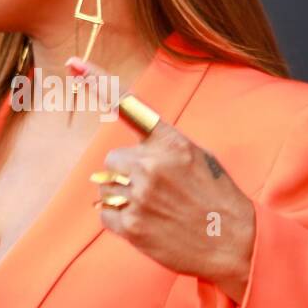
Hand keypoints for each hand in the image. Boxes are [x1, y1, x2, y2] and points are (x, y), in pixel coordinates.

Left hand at [66, 57, 255, 303]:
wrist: (234, 244)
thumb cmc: (216, 198)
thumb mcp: (199, 158)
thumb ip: (164, 148)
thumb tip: (125, 157)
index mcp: (172, 142)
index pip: (128, 105)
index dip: (97, 81)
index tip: (73, 63)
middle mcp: (152, 165)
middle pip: (113, 160)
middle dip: (127, 174)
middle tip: (156, 191)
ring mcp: (140, 196)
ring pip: (107, 188)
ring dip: (124, 198)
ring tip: (157, 210)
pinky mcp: (132, 226)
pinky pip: (105, 214)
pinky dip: (119, 220)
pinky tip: (146, 224)